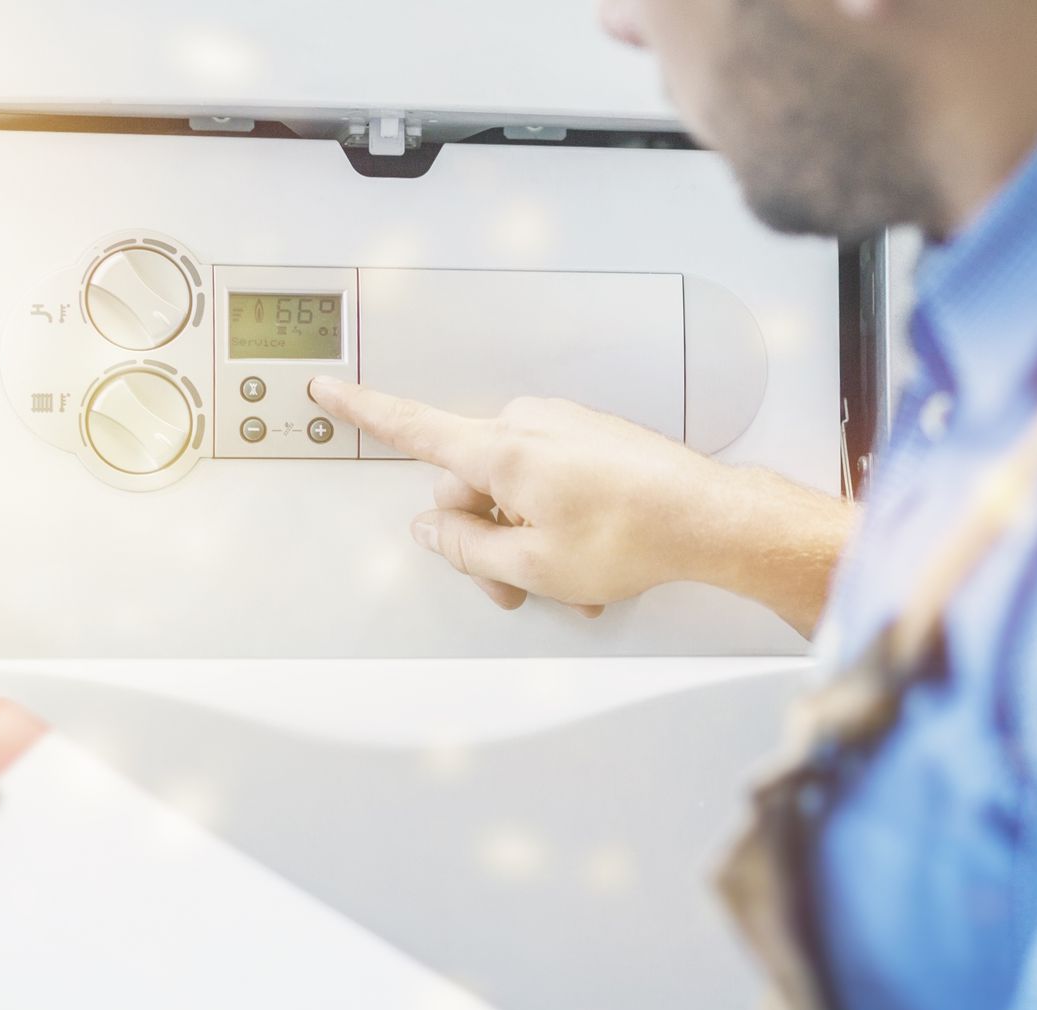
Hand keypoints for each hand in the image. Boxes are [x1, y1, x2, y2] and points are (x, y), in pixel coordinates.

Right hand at [308, 378, 855, 636]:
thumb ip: (467, 548)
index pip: (413, 427)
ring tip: (572, 588)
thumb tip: (431, 529)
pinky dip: (562, 527)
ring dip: (531, 542)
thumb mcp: (531, 565)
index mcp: (501, 450)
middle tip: (515, 592)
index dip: (364, 413)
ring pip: (517, 491)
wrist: (709, 519)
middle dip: (485, 541)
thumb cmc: (630, 536)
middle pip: (471, 486)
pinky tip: (593, 571)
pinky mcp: (594, 440)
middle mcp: (528, 426)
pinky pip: (554, 483)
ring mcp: (565, 429)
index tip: (327, 390)